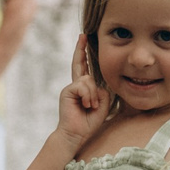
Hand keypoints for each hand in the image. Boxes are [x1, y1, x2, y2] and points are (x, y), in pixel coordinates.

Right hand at [53, 37, 105, 155]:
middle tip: (83, 35)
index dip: (84, 54)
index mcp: (84, 88)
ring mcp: (70, 87)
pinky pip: (83, 85)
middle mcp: (76, 85)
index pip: (85, 68)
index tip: (84, 41)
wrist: (75, 134)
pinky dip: (88, 96)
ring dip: (93, 95)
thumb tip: (91, 81)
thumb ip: (102, 91)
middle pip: (79, 63)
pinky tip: (86, 105)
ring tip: (90, 106)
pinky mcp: (67, 91)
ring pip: (88, 79)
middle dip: (81, 49)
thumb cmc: (89, 122)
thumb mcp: (102, 104)